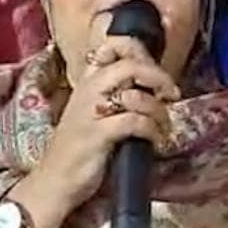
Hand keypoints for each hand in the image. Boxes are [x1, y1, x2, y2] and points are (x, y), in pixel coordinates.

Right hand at [29, 36, 180, 218]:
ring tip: (165, 126)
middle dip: (158, 77)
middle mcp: (88, 90)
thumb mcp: (93, 114)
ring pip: (136, 95)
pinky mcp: (99, 135)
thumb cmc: (79, 149)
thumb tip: (153, 88)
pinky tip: (156, 141)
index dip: (139, 50)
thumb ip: (114, 96)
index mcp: (87, 82)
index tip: (155, 70)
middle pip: (130, 65)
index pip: (112, 46)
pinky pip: (136, 122)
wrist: (55, 181)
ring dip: (159, 111)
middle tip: (172, 94)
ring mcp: (92, 112)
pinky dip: (153, 130)